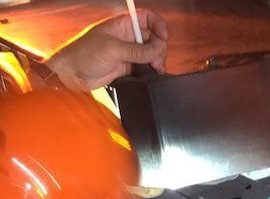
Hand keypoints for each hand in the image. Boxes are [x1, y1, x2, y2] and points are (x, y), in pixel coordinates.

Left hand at [43, 10, 167, 91]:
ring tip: (155, 69)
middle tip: (156, 61)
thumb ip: (137, 50)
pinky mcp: (127, 66)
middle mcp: (126, 37)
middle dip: (158, 48)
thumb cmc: (83, 55)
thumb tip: (158, 50)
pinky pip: (145, 65)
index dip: (157, 25)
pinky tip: (152, 74)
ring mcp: (127, 52)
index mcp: (121, 25)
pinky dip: (151, 70)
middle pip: (152, 37)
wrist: (71, 75)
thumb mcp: (111, 49)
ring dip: (156, 60)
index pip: (146, 18)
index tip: (163, 37)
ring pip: (150, 53)